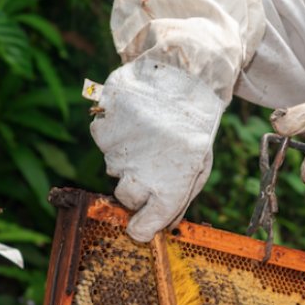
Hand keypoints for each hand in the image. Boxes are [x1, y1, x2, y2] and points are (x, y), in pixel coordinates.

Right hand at [90, 57, 223, 241]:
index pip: (143, 227)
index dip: (141, 227)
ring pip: (114, 167)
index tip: (141, 224)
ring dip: (128, 156)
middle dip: (136, 188)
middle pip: (125, 198)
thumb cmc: (196, 125)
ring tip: (150, 134)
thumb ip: (182, 197)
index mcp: (169, 189)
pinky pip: (103, 140)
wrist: (184, 77)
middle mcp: (140, 175)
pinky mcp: (103, 128)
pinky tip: (135, 120)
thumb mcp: (201, 165)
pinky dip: (114, 133)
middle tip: (152, 165)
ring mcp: (119, 152)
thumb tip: (164, 224)